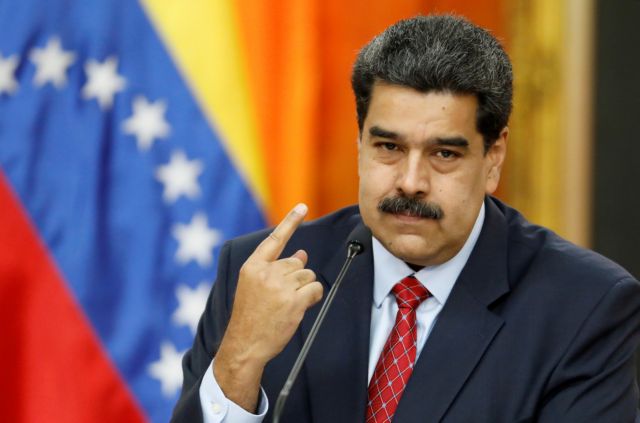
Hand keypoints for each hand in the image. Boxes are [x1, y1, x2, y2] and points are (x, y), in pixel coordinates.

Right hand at [213, 203, 323, 411]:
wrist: (244, 345)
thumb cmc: (250, 317)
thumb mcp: (255, 287)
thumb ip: (276, 268)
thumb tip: (301, 253)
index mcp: (252, 267)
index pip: (275, 239)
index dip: (290, 222)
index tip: (302, 207)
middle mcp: (266, 273)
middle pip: (297, 263)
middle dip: (296, 278)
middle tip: (282, 298)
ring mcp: (280, 286)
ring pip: (308, 276)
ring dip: (305, 290)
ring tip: (287, 306)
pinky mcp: (293, 301)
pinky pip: (315, 289)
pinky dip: (313, 298)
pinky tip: (300, 308)